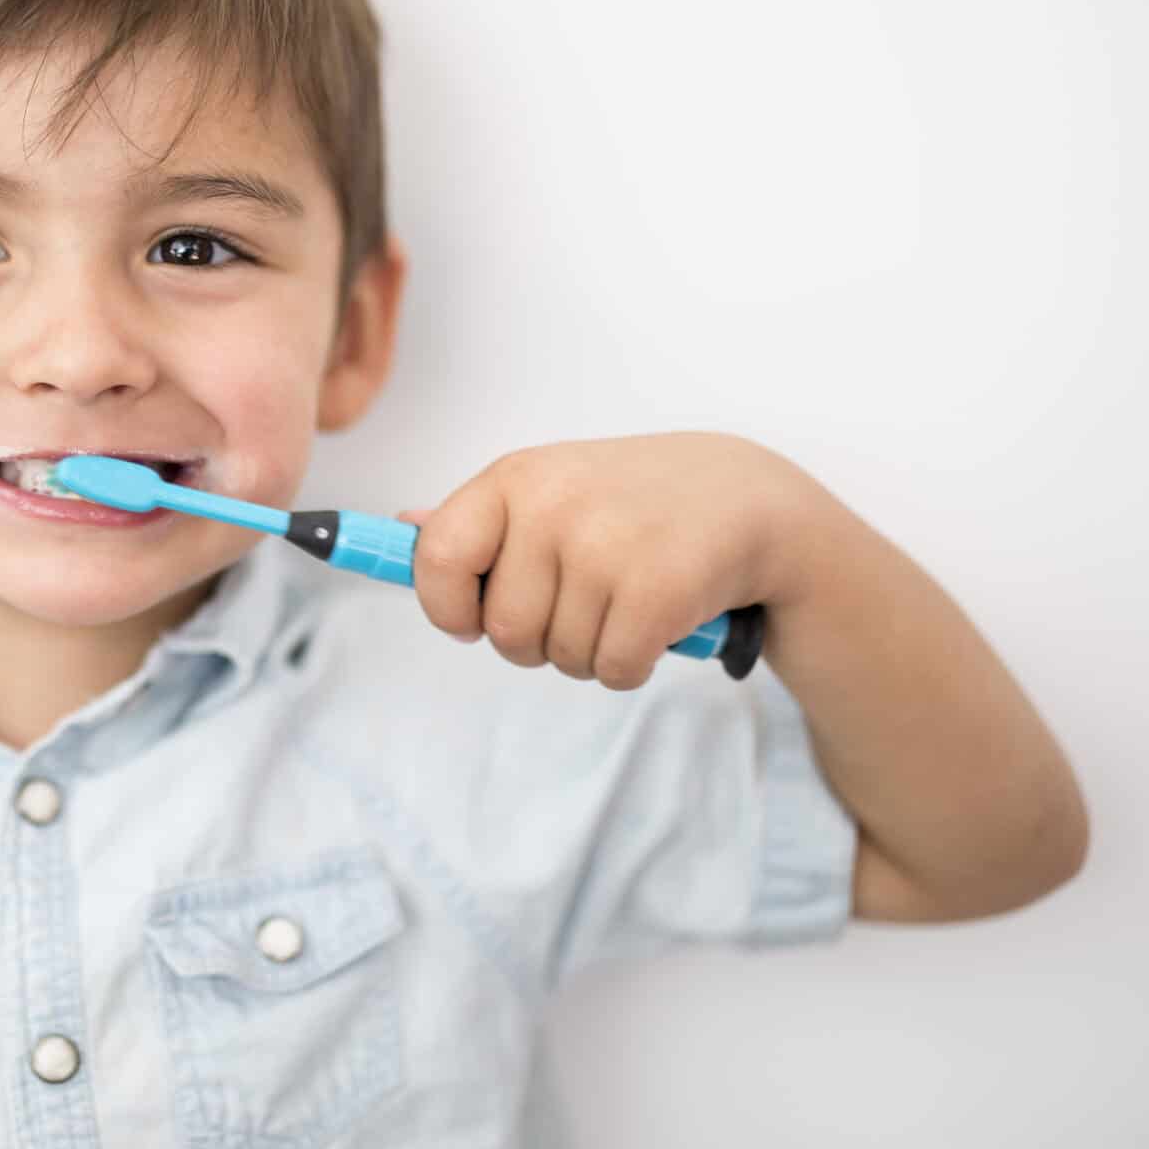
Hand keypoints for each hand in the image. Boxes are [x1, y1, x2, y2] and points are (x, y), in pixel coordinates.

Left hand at [397, 431, 820, 689]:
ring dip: (590, 651)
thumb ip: (476, 517)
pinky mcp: (657, 589)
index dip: (447, 606)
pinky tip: (656, 624)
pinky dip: (632, 665)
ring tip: (624, 602)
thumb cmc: (634, 501)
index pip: (438, 558)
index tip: (469, 620)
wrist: (748, 499)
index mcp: (515, 478)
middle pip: (504, 631)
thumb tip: (401, 529)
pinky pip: (612, 670)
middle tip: (580, 605)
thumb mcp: (552, 487)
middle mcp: (553, 506)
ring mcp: (606, 546)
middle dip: (537, 641)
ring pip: (559, 657)